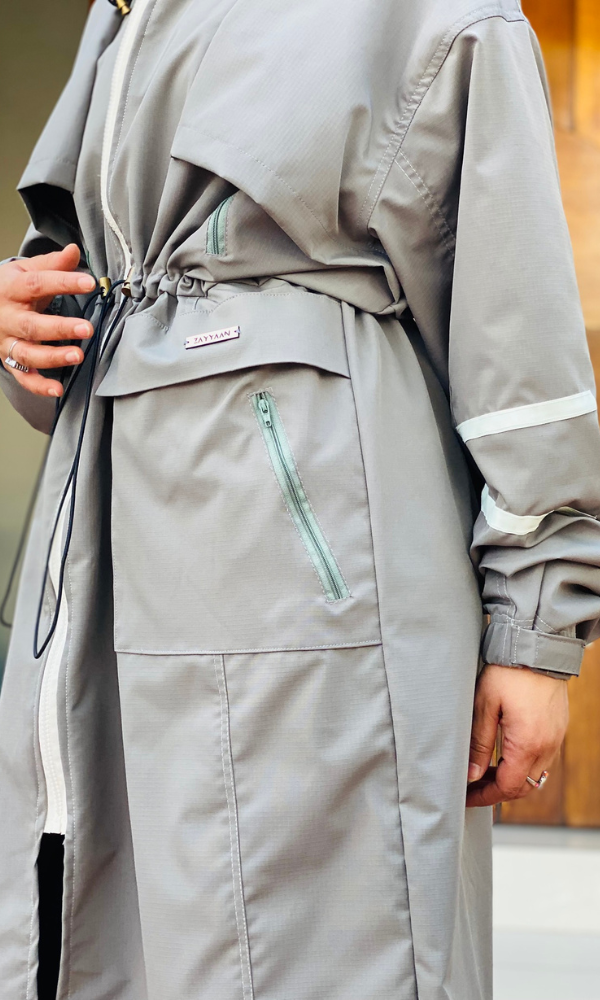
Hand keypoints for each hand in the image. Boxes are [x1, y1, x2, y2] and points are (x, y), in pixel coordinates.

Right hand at [0, 244, 95, 397]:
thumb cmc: (14, 288)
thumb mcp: (29, 270)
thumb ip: (54, 264)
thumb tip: (74, 251)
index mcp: (11, 289)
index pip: (38, 284)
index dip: (63, 283)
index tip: (89, 282)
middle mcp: (7, 317)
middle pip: (31, 325)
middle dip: (59, 328)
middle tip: (87, 328)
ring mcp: (6, 342)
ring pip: (27, 353)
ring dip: (52, 357)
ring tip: (77, 355)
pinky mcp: (10, 361)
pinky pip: (23, 378)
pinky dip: (39, 386)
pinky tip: (57, 390)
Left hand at [466, 663, 568, 807]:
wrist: (536, 646)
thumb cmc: (508, 672)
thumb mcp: (484, 706)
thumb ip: (478, 743)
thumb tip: (470, 774)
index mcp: (527, 744)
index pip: (507, 787)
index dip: (485, 796)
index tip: (468, 797)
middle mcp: (546, 746)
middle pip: (524, 787)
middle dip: (497, 791)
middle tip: (473, 787)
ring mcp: (555, 737)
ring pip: (535, 775)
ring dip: (511, 778)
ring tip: (485, 771)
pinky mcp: (558, 728)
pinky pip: (543, 759)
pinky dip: (524, 764)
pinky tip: (505, 754)